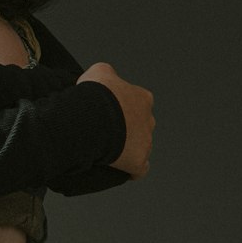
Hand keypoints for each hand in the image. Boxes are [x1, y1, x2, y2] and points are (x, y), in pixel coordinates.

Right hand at [77, 62, 154, 177]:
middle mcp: (149, 120)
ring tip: (109, 151)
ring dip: (129, 149)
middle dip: (129, 129)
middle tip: (107, 132)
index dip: (124, 108)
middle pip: (141, 126)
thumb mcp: (98, 72)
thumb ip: (107, 74)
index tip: (111, 113)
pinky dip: (133, 170)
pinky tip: (122, 170)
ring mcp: (146, 142)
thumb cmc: (95, 95)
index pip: (139, 103)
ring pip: (141, 147)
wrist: (92, 119)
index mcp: (142, 98)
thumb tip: (105, 77)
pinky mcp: (138, 161)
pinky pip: (140, 169)